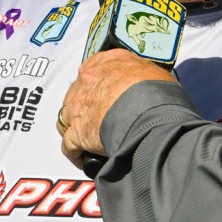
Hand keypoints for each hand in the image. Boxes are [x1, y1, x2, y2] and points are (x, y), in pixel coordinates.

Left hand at [58, 48, 176, 170]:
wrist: (149, 112)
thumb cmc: (156, 91)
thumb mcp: (152, 72)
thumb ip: (140, 74)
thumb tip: (144, 83)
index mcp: (106, 63)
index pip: (93, 66)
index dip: (98, 80)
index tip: (104, 89)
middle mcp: (87, 81)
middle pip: (76, 92)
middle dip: (84, 104)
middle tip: (99, 116)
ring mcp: (78, 107)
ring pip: (66, 117)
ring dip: (74, 127)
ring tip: (87, 138)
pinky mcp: (77, 132)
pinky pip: (69, 145)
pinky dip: (75, 153)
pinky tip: (85, 159)